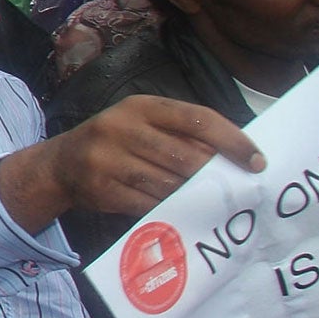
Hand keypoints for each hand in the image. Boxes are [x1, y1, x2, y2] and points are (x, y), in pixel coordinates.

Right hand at [0, 95, 264, 232]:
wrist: (61, 164)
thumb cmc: (117, 142)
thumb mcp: (143, 124)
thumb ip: (181, 134)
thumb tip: (235, 156)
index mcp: (140, 106)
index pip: (196, 119)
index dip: (231, 140)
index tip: (257, 161)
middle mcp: (121, 127)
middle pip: (185, 156)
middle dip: (214, 176)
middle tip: (238, 190)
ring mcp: (108, 159)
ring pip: (168, 184)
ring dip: (194, 196)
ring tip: (212, 202)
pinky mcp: (102, 188)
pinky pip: (149, 204)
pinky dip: (170, 209)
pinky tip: (182, 211)